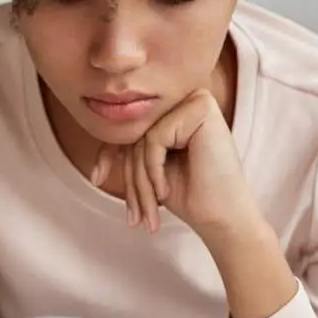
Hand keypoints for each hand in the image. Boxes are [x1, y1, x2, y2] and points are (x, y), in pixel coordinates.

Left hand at [93, 89, 254, 237]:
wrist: (223, 218)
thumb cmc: (190, 195)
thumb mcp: (149, 166)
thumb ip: (130, 141)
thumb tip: (93, 117)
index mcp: (177, 109)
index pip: (132, 127)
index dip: (109, 154)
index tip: (98, 179)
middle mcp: (187, 98)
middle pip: (136, 132)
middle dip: (130, 177)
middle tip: (135, 215)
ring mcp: (196, 100)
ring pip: (142, 137)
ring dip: (140, 181)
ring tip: (148, 212)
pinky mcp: (201, 109)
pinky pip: (154, 138)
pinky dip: (153, 171)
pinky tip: (165, 192)